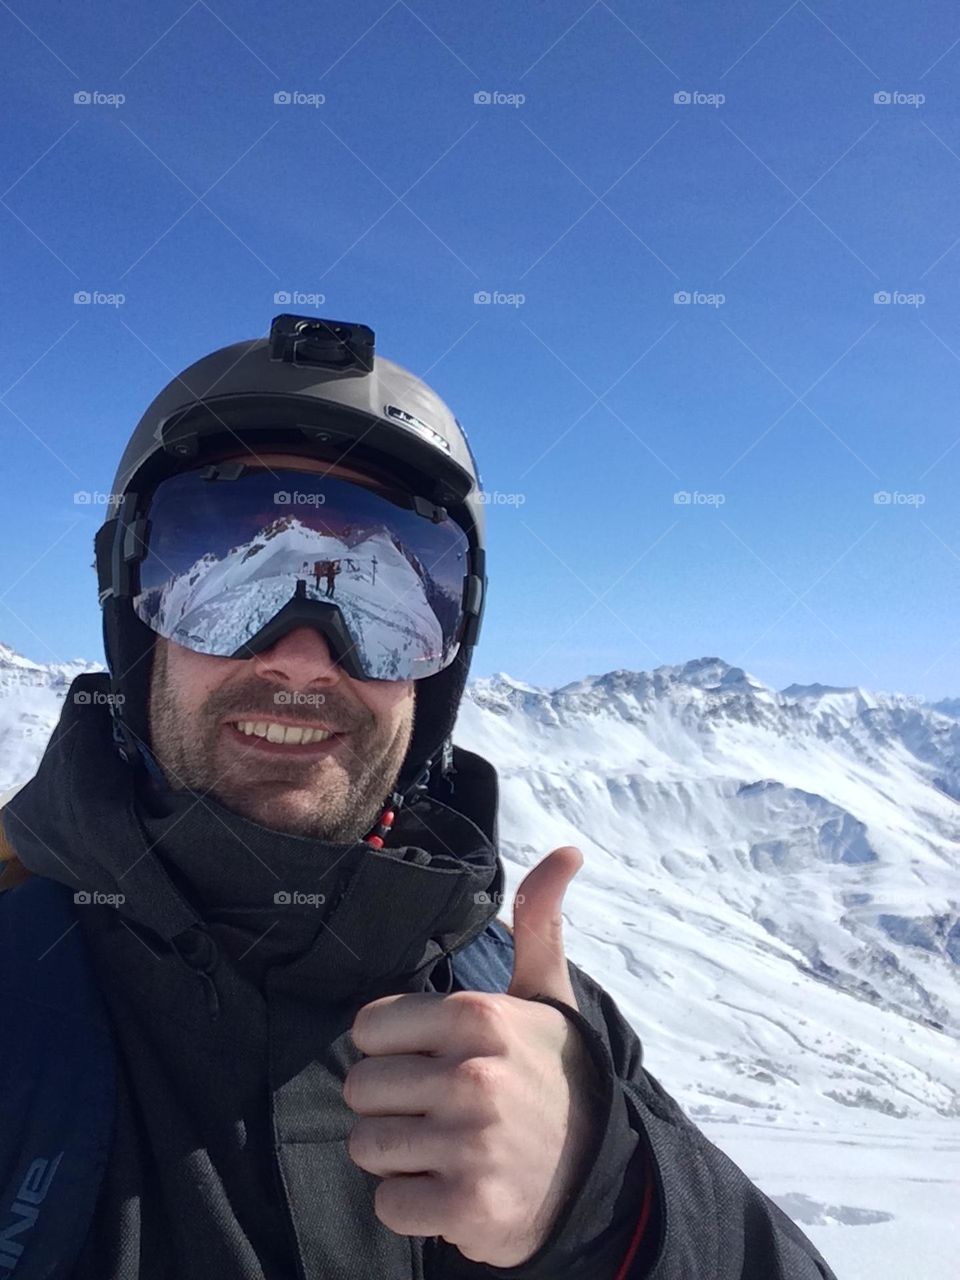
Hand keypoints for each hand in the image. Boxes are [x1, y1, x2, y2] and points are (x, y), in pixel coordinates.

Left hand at [344, 845, 600, 1266]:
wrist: (600, 1176)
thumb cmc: (554, 1075)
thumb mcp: (547, 996)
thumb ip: (539, 921)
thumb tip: (566, 851)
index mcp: (480, 1017)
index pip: (369, 1028)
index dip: (392, 1048)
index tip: (431, 1060)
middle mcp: (473, 1076)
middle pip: (360, 1088)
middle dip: (391, 1104)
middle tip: (438, 1109)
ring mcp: (471, 1144)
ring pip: (366, 1145)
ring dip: (398, 1155)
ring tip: (444, 1147)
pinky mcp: (467, 1207)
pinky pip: (387, 1205)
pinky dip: (412, 1206)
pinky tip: (451, 1188)